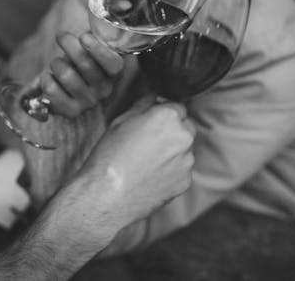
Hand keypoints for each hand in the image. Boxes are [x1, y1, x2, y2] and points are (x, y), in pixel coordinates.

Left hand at [39, 32, 123, 117]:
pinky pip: (51, 89)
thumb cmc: (80, 62)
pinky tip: (50, 77)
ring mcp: (88, 102)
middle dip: (68, 44)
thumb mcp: (90, 47)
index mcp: (114, 72)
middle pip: (85, 64)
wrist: (66, 89)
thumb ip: (93, 35)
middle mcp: (105, 90)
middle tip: (61, 36)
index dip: (98, 50)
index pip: (113, 64)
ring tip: (57, 63)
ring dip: (56, 62)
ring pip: (66, 74)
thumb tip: (102, 13)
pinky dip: (45, 78)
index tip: (83, 36)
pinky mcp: (71, 112)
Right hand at [59, 96, 194, 244]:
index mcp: (168, 116)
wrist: (107, 195)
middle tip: (148, 141)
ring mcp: (187, 161)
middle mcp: (183, 136)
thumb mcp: (120, 121)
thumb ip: (142, 105)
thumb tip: (153, 98)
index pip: (176, 106)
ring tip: (146, 160)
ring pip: (184, 149)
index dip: (163, 112)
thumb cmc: (109, 156)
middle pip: (185, 126)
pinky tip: (150, 174)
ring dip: (172, 150)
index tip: (151, 121)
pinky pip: (182, 169)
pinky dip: (171, 170)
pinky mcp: (186, 181)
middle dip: (172, 130)